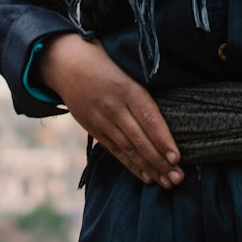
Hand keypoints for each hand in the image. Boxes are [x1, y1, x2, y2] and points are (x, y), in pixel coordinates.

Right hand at [39, 34, 183, 190]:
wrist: (64, 63)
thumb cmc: (104, 59)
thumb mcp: (125, 66)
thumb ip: (143, 87)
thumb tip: (174, 104)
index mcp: (126, 88)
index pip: (149, 118)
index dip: (163, 139)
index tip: (177, 157)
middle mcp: (113, 107)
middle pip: (140, 139)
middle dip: (160, 161)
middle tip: (178, 178)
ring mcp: (101, 120)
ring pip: (128, 148)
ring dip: (148, 168)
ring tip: (166, 182)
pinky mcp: (93, 128)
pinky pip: (114, 150)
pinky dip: (131, 165)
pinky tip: (146, 176)